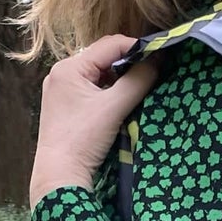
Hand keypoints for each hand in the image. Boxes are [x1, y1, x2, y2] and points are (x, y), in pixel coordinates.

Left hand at [28, 34, 160, 208]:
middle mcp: (61, 74)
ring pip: (99, 74)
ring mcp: (61, 90)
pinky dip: (109, 92)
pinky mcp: (65, 106)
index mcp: (69, 67)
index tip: (161, 56)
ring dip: (120, 79)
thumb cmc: (83, 139)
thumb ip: (138, 80)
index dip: (138, 48)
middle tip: (153, 73)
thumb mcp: (114, 107)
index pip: (111, 44)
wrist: (60, 176)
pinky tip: (122, 104)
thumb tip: (159, 59)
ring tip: (140, 89)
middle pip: (104, 58)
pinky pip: (92, 89)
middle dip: (129, 64)